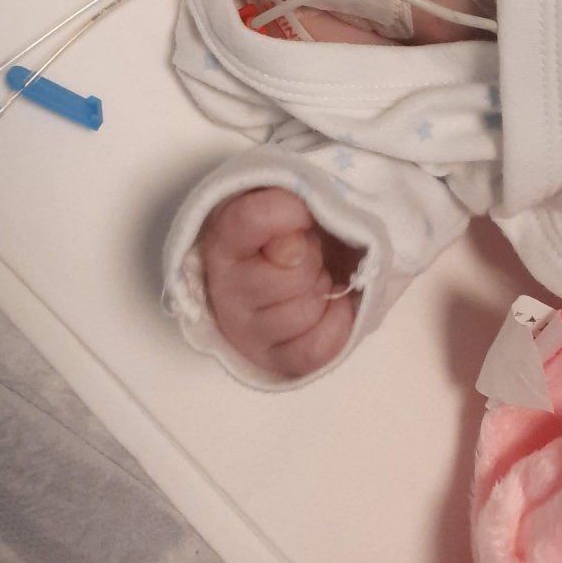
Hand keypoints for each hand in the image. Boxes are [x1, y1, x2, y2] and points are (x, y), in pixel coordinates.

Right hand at [200, 187, 359, 378]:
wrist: (276, 267)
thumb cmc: (282, 229)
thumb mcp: (281, 202)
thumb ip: (284, 205)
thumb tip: (292, 248)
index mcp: (223, 237)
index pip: (253, 219)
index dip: (290, 213)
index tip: (304, 213)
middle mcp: (225, 288)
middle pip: (294, 272)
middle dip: (314, 257)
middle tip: (305, 253)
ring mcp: (245, 330)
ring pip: (307, 310)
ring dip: (323, 288)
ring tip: (312, 278)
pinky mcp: (271, 360)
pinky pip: (315, 350)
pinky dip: (338, 324)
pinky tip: (334, 304)